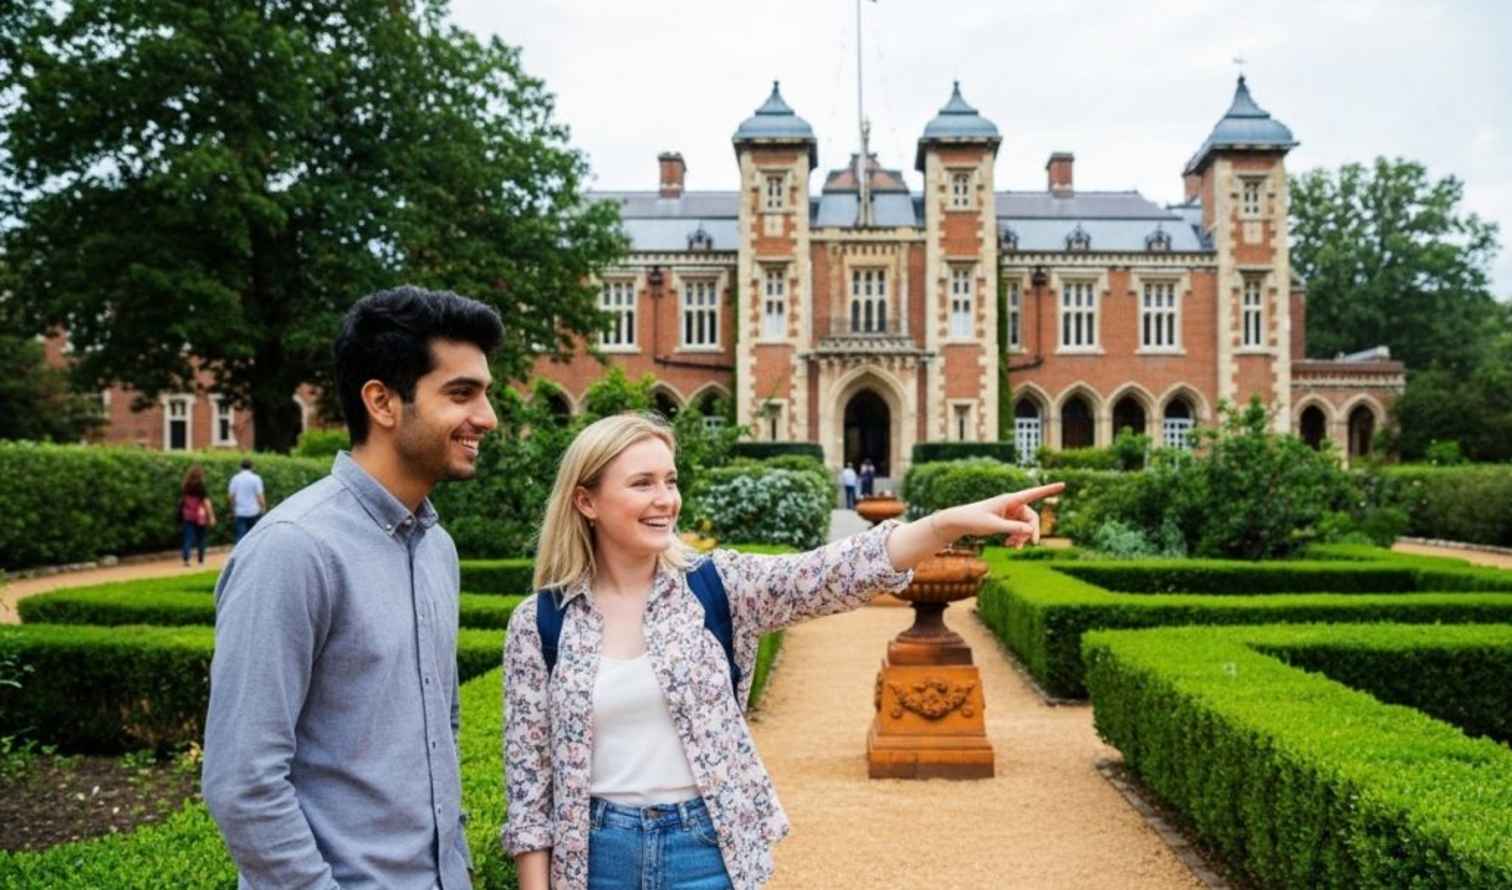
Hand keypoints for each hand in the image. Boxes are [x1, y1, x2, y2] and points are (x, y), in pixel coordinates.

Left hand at [931, 482, 1063, 548]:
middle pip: (1031, 517)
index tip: (1063, 485)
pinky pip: (1018, 530)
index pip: (1033, 493)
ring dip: (1022, 537)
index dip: (1049, 490)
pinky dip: (1016, 538)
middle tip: (1032, 544)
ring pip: (1025, 526)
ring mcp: (1010, 513)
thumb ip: (1012, 528)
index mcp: (1010, 499)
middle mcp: (1012, 504)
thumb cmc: (975, 519)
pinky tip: (1010, 545)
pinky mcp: (1006, 520)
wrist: (960, 522)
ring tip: (1011, 546)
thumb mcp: (993, 525)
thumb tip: (1030, 531)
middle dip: (1032, 531)